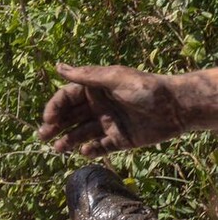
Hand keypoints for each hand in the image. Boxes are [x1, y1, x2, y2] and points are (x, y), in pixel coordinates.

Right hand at [38, 64, 187, 156]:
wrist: (177, 108)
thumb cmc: (146, 88)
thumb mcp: (115, 78)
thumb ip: (86, 75)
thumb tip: (58, 67)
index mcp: (94, 90)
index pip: (66, 98)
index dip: (55, 108)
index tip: (49, 119)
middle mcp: (98, 107)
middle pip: (69, 118)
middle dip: (54, 126)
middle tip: (42, 136)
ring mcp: (107, 124)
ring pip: (81, 134)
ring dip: (68, 140)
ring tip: (58, 149)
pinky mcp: (119, 140)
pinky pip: (100, 147)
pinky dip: (90, 150)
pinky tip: (84, 152)